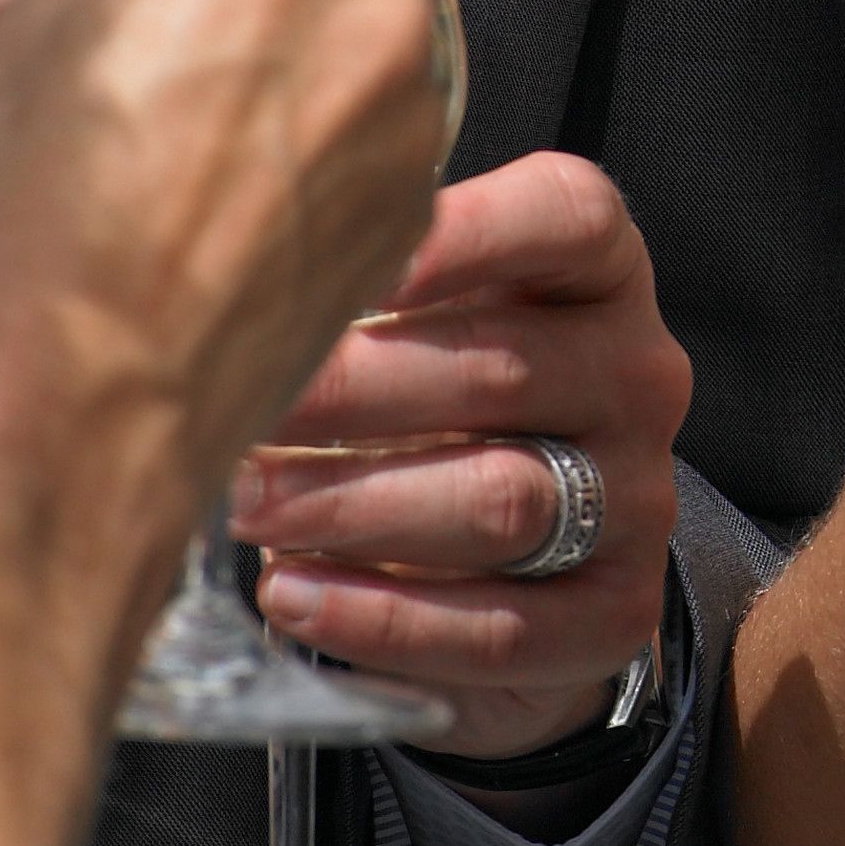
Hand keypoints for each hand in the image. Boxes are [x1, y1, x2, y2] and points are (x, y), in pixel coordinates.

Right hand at [0, 0, 472, 609]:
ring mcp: (415, 113)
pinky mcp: (417, 202)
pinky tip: (246, 155)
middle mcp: (380, 9)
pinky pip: (408, 110)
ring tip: (223, 68)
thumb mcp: (48, 18)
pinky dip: (351, 106)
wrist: (81, 423)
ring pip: (418, 8)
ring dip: (350, 8)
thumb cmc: (38, 231)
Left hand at [236, 152, 695, 765]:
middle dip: (351, 392)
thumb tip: (206, 298)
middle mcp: (638, 375)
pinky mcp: (616, 614)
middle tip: (235, 412)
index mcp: (598, 272)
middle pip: (502, 368)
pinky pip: (502, 626)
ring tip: (247, 508)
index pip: (564, 218)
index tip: (342, 267)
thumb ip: (341, 293)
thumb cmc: (417, 398)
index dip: (460, 235)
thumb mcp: (403, 320)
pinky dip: (383, 618)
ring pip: (502, 500)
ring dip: (355, 506)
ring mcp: (638, 498)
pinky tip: (290, 596)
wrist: (502, 553)